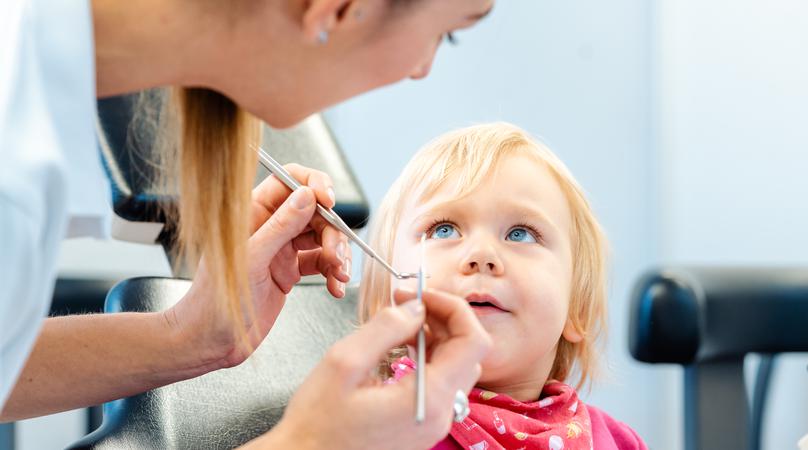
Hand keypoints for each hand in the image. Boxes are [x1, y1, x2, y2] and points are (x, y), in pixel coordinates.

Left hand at [168, 164, 351, 370]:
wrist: (210, 341)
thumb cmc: (215, 302)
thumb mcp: (251, 261)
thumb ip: (280, 227)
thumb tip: (307, 196)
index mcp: (251, 213)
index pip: (289, 181)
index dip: (314, 185)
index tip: (330, 202)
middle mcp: (267, 227)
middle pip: (313, 211)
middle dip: (332, 230)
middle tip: (336, 254)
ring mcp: (279, 249)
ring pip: (321, 237)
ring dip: (337, 253)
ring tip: (339, 274)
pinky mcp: (288, 271)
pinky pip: (320, 263)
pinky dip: (333, 273)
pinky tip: (335, 287)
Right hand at [251, 289, 491, 449]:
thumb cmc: (317, 423)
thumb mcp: (344, 363)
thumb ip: (385, 328)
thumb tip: (415, 307)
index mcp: (429, 399)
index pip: (473, 341)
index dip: (453, 308)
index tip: (420, 294)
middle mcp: (441, 414)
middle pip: (469, 352)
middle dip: (443, 318)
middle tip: (408, 301)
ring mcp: (433, 423)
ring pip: (456, 366)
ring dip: (437, 336)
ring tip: (401, 321)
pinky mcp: (421, 425)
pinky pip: (440, 383)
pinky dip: (428, 356)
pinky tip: (401, 346)